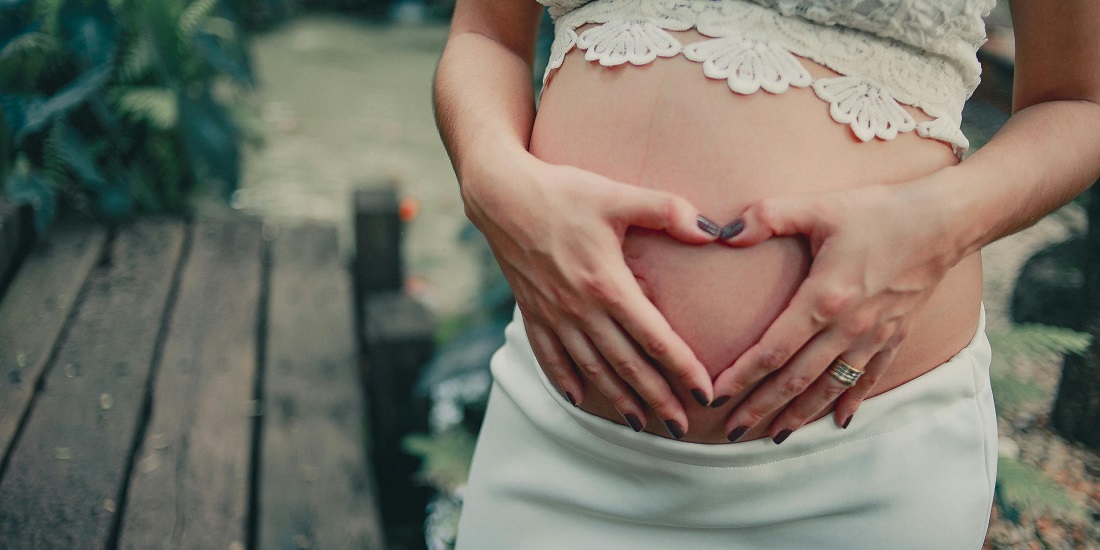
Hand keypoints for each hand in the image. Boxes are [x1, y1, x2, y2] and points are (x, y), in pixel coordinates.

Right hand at [461, 150, 718, 435]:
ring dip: (617, 399)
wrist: (501, 195)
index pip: (654, 338)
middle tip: (682, 428)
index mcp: (607, 284)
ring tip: (641, 424)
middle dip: (657, 399)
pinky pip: (549, 355)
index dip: (682, 368)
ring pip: (591, 368)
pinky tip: (578, 399)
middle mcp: (580, 309)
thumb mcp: (617, 195)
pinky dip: (565, 380)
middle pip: (626, 365)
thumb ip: (666, 210)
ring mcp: (553, 314)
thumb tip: (711, 231)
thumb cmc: (563, 192)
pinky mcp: (531, 311)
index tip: (705, 394)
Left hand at [710, 178, 963, 442]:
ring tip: (774, 435)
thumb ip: (767, 217)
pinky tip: (838, 421)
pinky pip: (868, 378)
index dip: (742, 376)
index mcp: (824, 299)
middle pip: (796, 379)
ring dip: (800, 414)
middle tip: (731, 431)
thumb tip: (721, 233)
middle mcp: (848, 328)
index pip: (773, 349)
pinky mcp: (894, 335)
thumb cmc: (879, 211)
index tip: (716, 396)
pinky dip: (850, 400)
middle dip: (761, 407)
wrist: (946, 221)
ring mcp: (873, 336)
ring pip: (829, 387)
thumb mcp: (819, 207)